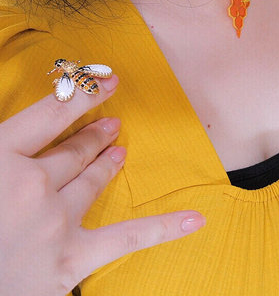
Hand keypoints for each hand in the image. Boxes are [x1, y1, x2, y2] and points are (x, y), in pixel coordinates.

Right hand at [0, 75, 205, 295]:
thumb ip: (1, 140)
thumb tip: (16, 133)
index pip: (50, 112)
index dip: (81, 92)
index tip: (106, 79)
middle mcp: (29, 185)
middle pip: (71, 150)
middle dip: (92, 135)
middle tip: (110, 125)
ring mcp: (52, 223)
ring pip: (91, 180)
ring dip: (106, 163)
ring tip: (119, 151)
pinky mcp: (67, 262)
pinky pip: (125, 238)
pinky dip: (163, 229)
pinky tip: (196, 220)